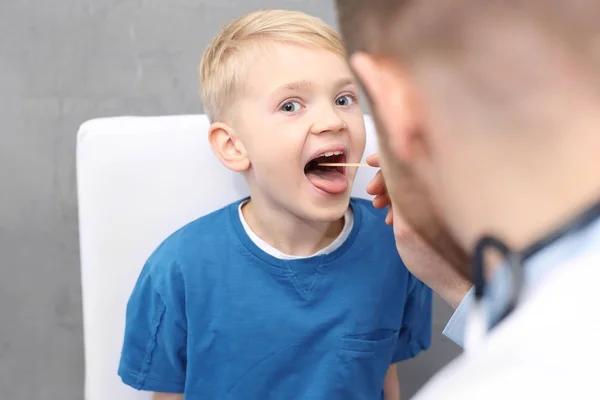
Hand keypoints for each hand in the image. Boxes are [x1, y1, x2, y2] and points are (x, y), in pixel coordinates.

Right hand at [365, 153, 469, 307]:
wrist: (458, 281)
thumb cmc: (435, 259)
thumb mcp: (405, 227)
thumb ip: (398, 196)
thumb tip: (391, 168)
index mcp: (434, 189)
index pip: (411, 160)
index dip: (389, 158)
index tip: (371, 162)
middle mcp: (442, 191)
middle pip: (411, 170)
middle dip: (387, 179)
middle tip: (372, 194)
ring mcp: (443, 202)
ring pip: (413, 185)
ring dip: (393, 193)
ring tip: (380, 208)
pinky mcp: (442, 212)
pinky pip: (419, 198)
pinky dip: (404, 204)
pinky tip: (393, 218)